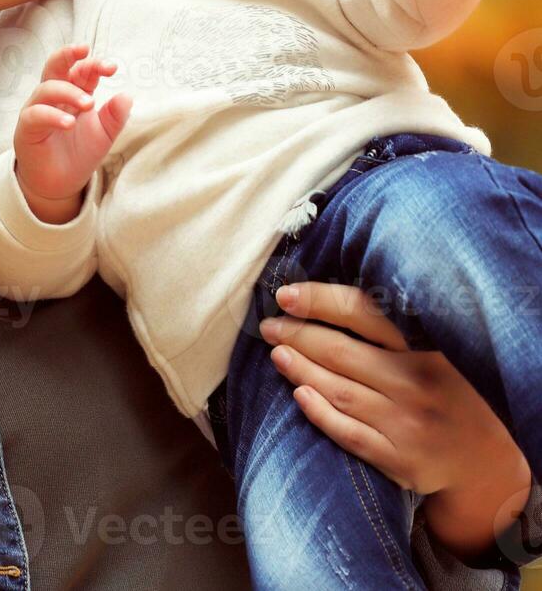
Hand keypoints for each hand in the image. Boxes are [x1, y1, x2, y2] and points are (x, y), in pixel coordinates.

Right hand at [13, 44, 131, 222]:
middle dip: (67, 54)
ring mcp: (37, 109)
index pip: (82, 70)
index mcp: (74, 92)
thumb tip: (127, 95)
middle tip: (84, 51)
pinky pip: (35, 114)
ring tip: (89, 103)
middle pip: (55, 66)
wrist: (61, 183)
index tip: (112, 67)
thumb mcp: (105, 134)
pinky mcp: (26, 128)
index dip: (95, 65)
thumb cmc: (80, 152)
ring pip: (46, 88)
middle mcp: (53, 96)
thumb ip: (115, 116)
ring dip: (68, 91)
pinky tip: (69, 123)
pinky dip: (52, 116)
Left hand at [261, 282, 531, 558]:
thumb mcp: (438, 351)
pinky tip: (298, 394)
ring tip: (276, 353)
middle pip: (341, 352)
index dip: (319, 301)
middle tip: (270, 326)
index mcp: (429, 347)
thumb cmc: (449, 390)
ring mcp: (410, 424)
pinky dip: (319, 413)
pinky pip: (349, 433)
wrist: (486, 460)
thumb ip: (394, 327)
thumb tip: (324, 296)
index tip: (284, 295)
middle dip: (297, 335)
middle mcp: (420, 384)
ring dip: (300, 370)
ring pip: (339, 391)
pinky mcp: (401, 460)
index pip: (364, 313)